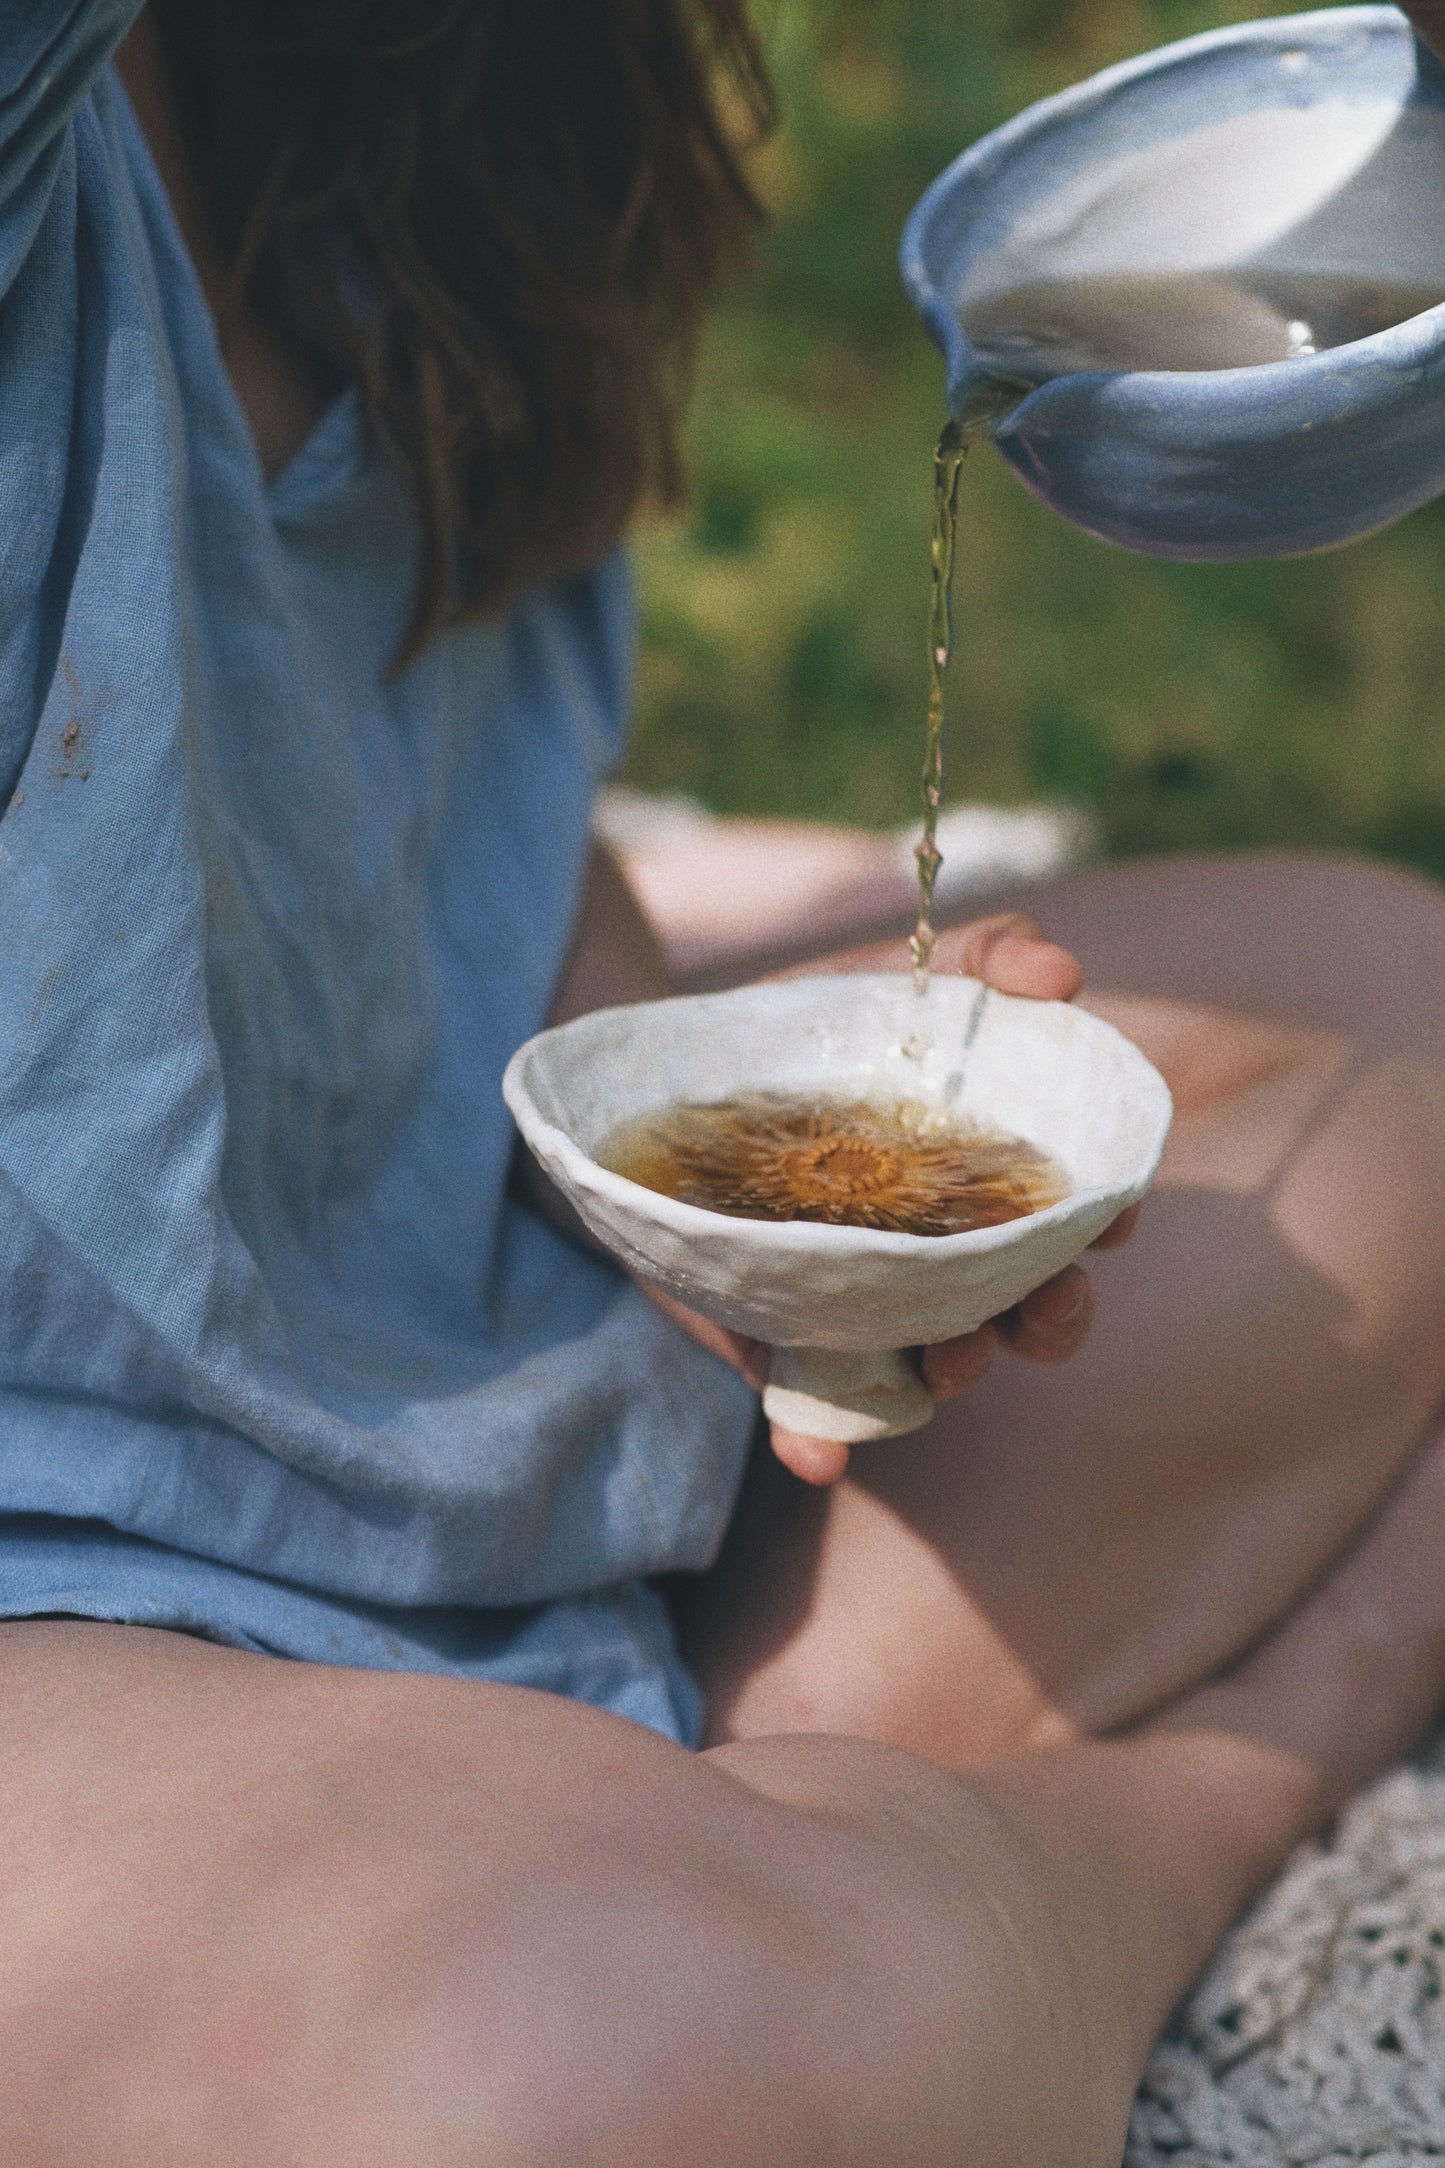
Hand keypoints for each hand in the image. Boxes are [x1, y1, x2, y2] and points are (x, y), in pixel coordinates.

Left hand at [639, 912, 1140, 1485]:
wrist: (663, 1065)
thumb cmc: (812, 1027)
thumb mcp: (895, 976)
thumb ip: (983, 957)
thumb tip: (1062, 974)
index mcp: (979, 1183)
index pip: (1062, 1221)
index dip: (1095, 1230)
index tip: (1108, 1222)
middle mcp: (931, 1255)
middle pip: (1019, 1310)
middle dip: (1048, 1321)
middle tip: (1040, 1310)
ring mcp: (854, 1302)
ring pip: (929, 1367)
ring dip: (954, 1378)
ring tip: (947, 1370)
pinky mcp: (771, 1335)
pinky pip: (802, 1406)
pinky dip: (814, 1439)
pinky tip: (816, 1456)